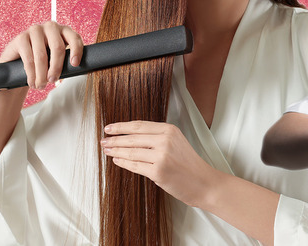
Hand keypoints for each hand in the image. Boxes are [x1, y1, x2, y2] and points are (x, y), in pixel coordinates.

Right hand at [0, 21, 82, 89]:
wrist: (19, 60)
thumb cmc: (44, 60)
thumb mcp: (58, 57)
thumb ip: (69, 60)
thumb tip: (86, 70)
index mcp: (64, 30)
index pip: (75, 38)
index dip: (76, 51)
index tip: (75, 64)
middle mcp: (51, 27)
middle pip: (58, 47)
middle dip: (56, 67)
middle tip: (53, 80)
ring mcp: (35, 30)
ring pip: (42, 55)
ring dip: (42, 74)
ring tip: (41, 85)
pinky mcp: (21, 37)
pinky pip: (28, 58)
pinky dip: (31, 73)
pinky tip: (32, 82)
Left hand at [101, 121, 215, 207]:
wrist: (203, 182)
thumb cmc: (189, 164)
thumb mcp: (177, 143)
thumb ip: (158, 137)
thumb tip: (131, 137)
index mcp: (170, 130)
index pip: (139, 125)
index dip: (121, 126)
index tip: (109, 128)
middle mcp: (165, 140)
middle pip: (132, 137)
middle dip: (114, 139)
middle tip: (103, 141)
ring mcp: (161, 156)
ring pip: (131, 151)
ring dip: (116, 151)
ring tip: (107, 151)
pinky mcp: (158, 171)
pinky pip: (134, 166)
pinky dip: (123, 163)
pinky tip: (117, 160)